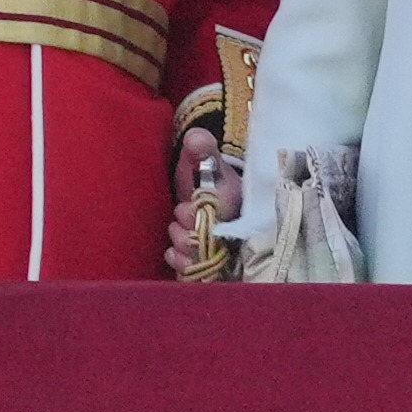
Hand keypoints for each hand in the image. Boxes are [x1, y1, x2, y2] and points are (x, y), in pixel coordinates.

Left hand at [162, 135, 240, 276]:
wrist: (211, 200)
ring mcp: (225, 251)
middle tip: (182, 214)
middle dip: (184, 228)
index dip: (193, 213)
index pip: (216, 215)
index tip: (185, 205)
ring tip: (179, 230)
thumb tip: (195, 138)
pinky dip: (178, 261)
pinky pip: (193, 273)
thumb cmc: (207, 180)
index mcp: (236, 202)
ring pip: (197, 257)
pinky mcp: (212, 267)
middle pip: (204, 241)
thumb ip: (201, 148)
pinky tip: (175, 251)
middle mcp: (236, 230)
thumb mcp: (204, 160)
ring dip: (179, 243)